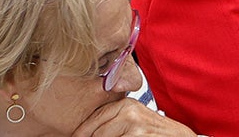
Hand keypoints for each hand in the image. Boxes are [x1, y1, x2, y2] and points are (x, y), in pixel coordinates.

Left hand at [68, 95, 196, 136]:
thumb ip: (114, 121)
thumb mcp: (135, 121)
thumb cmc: (156, 134)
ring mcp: (134, 124)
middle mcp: (128, 111)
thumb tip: (86, 133)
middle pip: (96, 132)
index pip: (93, 119)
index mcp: (124, 105)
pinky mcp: (139, 134)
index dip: (82, 132)